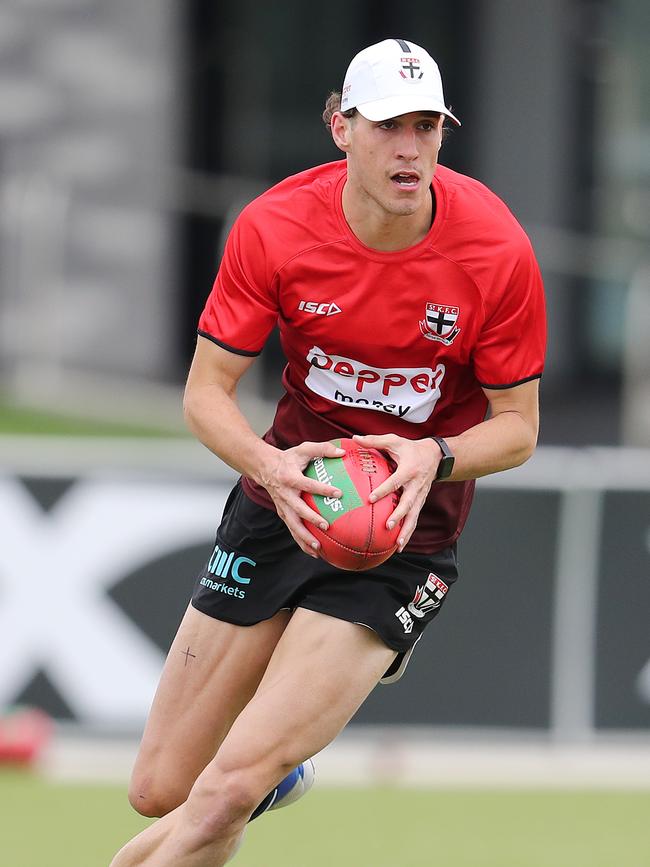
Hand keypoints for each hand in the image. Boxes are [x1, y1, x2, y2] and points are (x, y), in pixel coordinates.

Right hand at [257, 441, 344, 556]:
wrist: (264, 467)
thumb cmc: (289, 458)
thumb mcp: (304, 449)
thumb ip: (323, 449)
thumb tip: (343, 452)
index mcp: (291, 478)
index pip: (308, 485)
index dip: (323, 489)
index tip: (338, 493)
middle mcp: (285, 495)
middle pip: (298, 510)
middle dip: (312, 519)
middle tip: (326, 526)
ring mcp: (283, 507)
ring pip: (293, 525)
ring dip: (304, 538)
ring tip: (318, 549)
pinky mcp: (283, 514)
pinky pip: (292, 530)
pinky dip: (302, 542)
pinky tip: (315, 553)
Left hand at [352, 433, 440, 551]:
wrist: (436, 456)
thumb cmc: (411, 448)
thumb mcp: (394, 441)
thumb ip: (374, 441)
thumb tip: (354, 439)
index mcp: (408, 470)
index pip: (395, 482)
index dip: (383, 490)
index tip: (371, 499)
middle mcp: (416, 486)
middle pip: (408, 504)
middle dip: (398, 516)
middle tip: (387, 525)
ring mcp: (420, 496)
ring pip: (414, 516)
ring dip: (406, 531)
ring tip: (397, 544)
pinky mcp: (420, 503)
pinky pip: (414, 519)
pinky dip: (408, 533)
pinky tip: (398, 545)